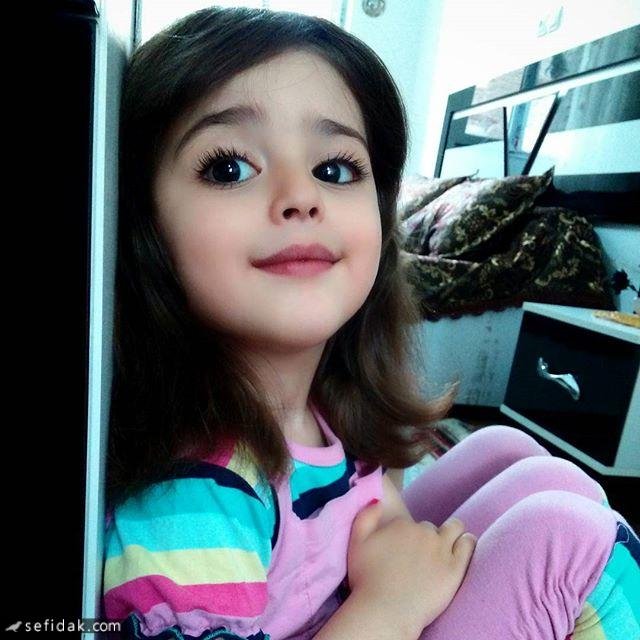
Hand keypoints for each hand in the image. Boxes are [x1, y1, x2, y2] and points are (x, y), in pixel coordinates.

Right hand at [347, 500, 476, 630]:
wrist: (385, 611)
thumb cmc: (366, 580)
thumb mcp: (356, 542)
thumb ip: (366, 515)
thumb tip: (378, 501)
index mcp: (401, 525)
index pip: (411, 524)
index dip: (408, 536)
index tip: (404, 550)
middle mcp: (423, 532)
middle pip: (430, 528)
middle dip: (427, 538)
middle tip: (422, 556)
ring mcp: (441, 549)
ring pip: (454, 528)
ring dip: (452, 532)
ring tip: (450, 544)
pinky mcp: (455, 568)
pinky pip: (468, 545)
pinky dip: (467, 542)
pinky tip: (464, 544)